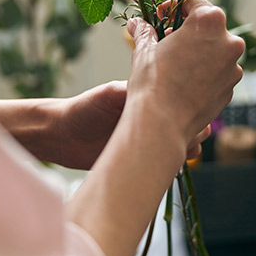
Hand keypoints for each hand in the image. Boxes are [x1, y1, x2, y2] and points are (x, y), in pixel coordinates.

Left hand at [59, 81, 212, 168]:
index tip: (191, 114)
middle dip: (193, 129)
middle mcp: (152, 117)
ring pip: (179, 144)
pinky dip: (172, 165)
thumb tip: (160, 89)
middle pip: (186, 123)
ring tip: (182, 153)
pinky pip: (165, 163)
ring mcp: (148, 139)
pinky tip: (171, 167)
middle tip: (189, 137)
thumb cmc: (83, 108)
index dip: (190, 106)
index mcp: (148, 97)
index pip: (180, 99)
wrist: (61, 136)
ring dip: (186, 149)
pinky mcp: (142, 160)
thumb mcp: (109, 94)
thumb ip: (132, 92)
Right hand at [125, 0, 244, 146]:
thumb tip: (136, 23)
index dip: (175, 7)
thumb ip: (145, 31)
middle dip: (190, 30)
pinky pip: (218, 72)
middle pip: (210, 26)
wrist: (162, 122)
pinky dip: (205, 72)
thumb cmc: (153, 81)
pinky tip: (185, 82)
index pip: (195, 2)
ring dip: (199, 52)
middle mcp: (229, 41)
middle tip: (167, 39)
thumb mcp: (144, 49)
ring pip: (216, 50)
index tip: (162, 16)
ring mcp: (233, 67)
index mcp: (209, 21)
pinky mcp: (231, 88)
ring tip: (176, 63)